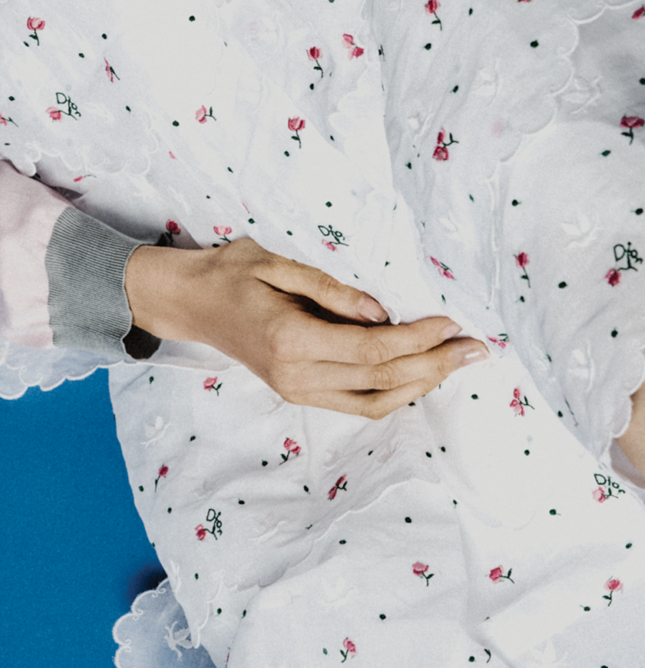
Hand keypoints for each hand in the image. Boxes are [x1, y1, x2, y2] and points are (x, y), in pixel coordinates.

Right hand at [123, 237, 486, 417]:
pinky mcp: (299, 393)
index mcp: (290, 339)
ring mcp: (297, 390)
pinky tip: (420, 374)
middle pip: (383, 380)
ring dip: (422, 384)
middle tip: (477, 349)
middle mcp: (296, 375)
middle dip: (435, 366)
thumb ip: (330, 290)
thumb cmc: (230, 272)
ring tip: (457, 363)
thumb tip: (384, 313)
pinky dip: (396, 392)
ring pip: (376, 401)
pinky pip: (359, 403)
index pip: (372, 349)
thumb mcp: (275, 263)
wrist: (190, 302)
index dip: (419, 339)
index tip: (452, 322)